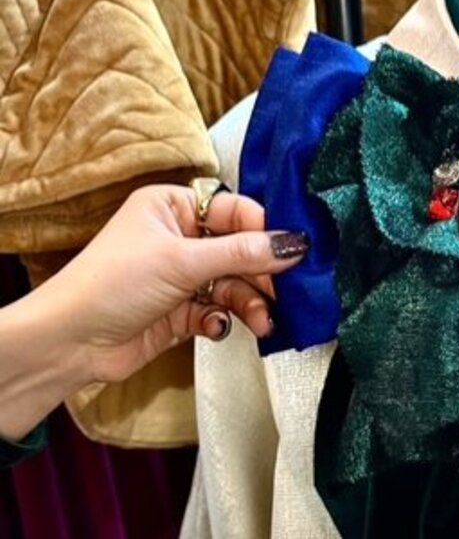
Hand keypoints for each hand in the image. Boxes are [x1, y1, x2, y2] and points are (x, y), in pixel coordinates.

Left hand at [0, 184, 307, 439]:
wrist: (69, 343)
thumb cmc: (115, 283)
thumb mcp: (183, 262)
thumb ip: (243, 253)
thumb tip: (297, 244)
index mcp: (174, 207)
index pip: (235, 211)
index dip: (264, 232)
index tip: (293, 254)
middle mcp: (180, 236)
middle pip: (240, 250)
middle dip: (261, 275)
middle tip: (282, 296)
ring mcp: (182, 275)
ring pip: (234, 283)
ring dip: (250, 302)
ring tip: (262, 322)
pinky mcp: (182, 310)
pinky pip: (219, 309)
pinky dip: (225, 319)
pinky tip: (216, 328)